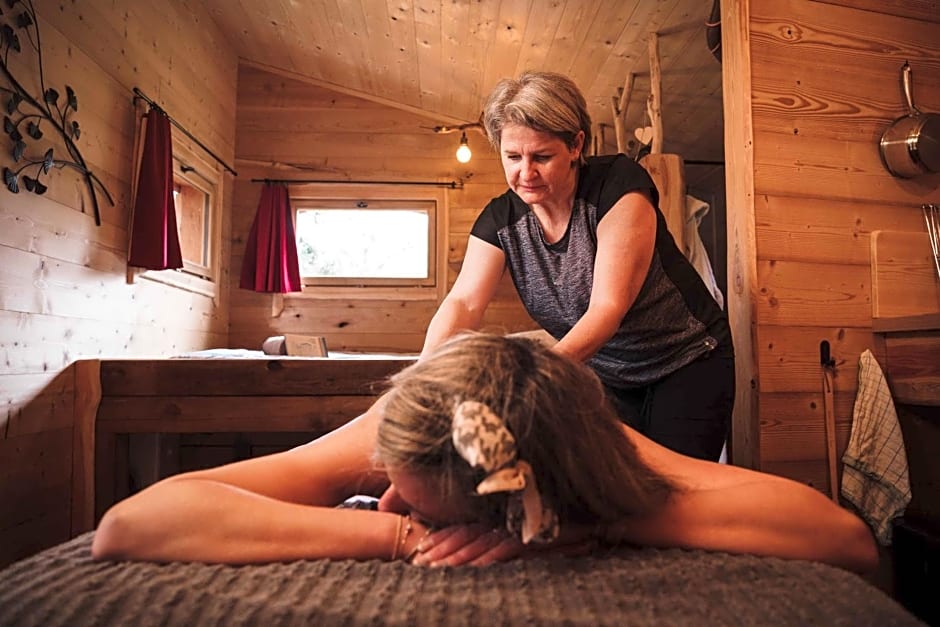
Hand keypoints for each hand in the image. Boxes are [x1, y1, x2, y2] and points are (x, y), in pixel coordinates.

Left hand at [410, 523, 600, 566]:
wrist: (604, 514)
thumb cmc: (568, 523)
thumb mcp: (531, 532)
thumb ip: (507, 537)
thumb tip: (481, 557)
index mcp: (503, 516)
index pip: (466, 529)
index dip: (442, 540)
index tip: (421, 552)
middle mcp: (509, 518)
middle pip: (467, 534)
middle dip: (441, 550)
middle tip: (418, 565)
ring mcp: (521, 525)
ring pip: (482, 541)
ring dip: (457, 557)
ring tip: (434, 569)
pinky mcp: (537, 533)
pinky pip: (508, 546)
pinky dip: (489, 557)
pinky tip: (474, 567)